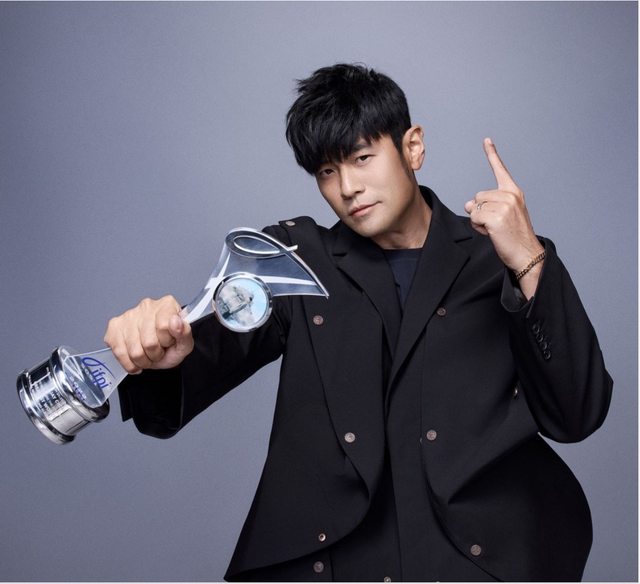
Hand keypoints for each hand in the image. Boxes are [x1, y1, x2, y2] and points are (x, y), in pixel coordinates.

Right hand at [103, 295, 193, 373]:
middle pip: (148, 342)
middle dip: (155, 354)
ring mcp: (128, 315)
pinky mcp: (114, 326)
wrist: (160, 351)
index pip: (163, 326)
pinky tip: (135, 359)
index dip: (167, 340)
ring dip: (143, 360)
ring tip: (148, 354)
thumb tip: (177, 322)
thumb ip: (185, 333)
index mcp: (166, 305)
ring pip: (134, 350)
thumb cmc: (171, 345)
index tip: (169, 341)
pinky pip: (119, 351)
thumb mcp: (185, 344)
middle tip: (158, 351)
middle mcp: (146, 306)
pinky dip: (129, 362)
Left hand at [464, 138, 544, 297]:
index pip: (500, 170)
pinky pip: (474, 218)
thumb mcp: (500, 216)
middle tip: (496, 225)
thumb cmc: (514, 236)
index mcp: (514, 192)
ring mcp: (504, 205)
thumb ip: (486, 205)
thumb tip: (468, 204)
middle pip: (478, 196)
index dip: (492, 154)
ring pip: (474, 208)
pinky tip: (492, 233)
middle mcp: (510, 195)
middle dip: (480, 212)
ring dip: (479, 221)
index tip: (486, 140)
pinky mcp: (496, 217)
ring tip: (495, 229)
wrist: (526, 254)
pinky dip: (478, 227)